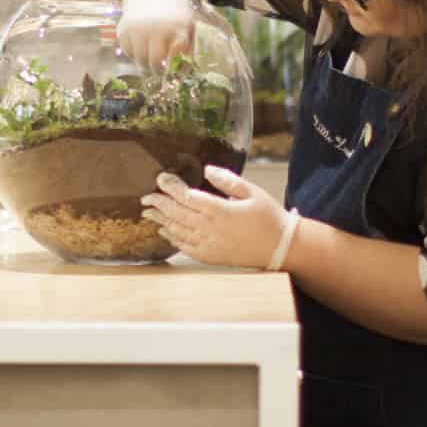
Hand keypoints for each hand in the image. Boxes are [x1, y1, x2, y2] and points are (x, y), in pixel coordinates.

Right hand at [117, 0, 194, 67]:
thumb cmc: (174, 12)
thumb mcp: (187, 26)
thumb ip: (186, 47)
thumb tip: (182, 69)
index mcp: (175, 29)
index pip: (173, 58)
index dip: (173, 68)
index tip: (172, 72)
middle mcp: (155, 29)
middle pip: (154, 62)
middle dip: (157, 70)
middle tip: (159, 71)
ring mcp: (138, 29)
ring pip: (139, 58)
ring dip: (144, 63)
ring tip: (149, 59)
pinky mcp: (124, 28)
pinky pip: (127, 50)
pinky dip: (133, 52)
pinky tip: (140, 45)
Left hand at [142, 165, 290, 268]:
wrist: (280, 248)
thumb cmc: (268, 217)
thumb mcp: (252, 192)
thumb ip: (228, 181)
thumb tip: (207, 169)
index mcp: (221, 211)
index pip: (188, 196)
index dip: (171, 187)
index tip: (161, 178)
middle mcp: (211, 229)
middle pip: (178, 214)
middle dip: (159, 204)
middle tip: (145, 197)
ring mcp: (210, 245)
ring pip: (178, 231)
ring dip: (161, 220)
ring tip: (148, 213)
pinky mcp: (211, 256)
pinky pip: (186, 247)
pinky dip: (173, 238)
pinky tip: (164, 231)